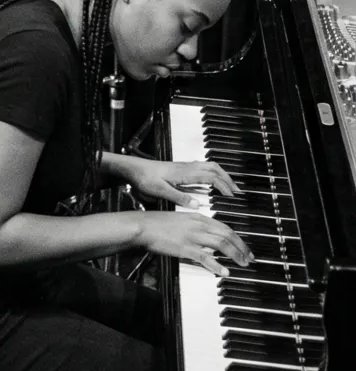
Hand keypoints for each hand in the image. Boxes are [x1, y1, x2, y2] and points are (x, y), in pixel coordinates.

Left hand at [112, 153, 242, 205]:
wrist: (134, 168)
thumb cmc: (145, 178)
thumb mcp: (160, 191)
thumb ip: (179, 197)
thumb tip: (198, 204)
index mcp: (185, 173)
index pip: (211, 177)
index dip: (224, 186)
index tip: (232, 196)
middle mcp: (188, 167)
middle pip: (215, 168)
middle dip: (228, 179)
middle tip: (237, 192)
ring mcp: (185, 166)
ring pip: (210, 166)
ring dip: (222, 175)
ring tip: (230, 187)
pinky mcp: (181, 168)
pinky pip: (203, 167)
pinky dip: (214, 173)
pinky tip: (213, 181)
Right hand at [136, 207, 252, 274]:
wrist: (143, 226)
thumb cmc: (157, 224)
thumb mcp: (180, 220)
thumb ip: (194, 226)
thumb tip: (206, 235)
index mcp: (198, 217)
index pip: (225, 227)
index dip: (238, 238)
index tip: (244, 248)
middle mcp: (198, 225)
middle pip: (227, 235)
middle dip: (242, 247)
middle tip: (249, 258)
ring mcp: (192, 236)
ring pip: (221, 244)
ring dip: (235, 255)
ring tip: (243, 264)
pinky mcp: (185, 248)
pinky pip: (205, 257)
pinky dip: (217, 265)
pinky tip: (224, 271)